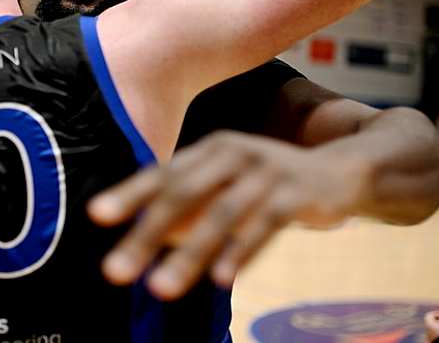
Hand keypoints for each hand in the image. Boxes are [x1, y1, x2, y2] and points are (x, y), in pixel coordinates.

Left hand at [88, 131, 371, 300]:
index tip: (96, 217)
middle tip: (115, 271)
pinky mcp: (296, 193)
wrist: (341, 170)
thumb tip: (141, 238)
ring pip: (220, 214)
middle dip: (145, 235)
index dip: (128, 194)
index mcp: (209, 150)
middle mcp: (232, 153)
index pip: (161, 174)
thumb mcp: (226, 185)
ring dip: (188, 254)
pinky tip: (221, 280)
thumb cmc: (269, 183)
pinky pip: (266, 224)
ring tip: (160, 288)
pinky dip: (242, 251)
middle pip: (182, 195)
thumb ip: (188, 207)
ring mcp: (265, 171)